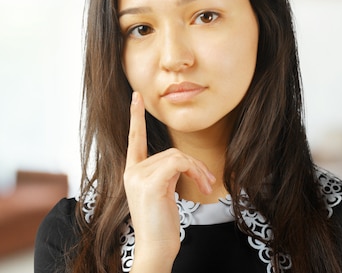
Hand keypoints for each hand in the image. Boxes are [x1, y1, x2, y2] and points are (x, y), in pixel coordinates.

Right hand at [123, 92, 215, 271]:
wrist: (156, 247)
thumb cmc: (162, 224)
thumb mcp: (163, 193)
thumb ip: (166, 174)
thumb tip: (182, 163)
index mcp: (133, 172)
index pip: (134, 140)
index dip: (136, 117)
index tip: (136, 96)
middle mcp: (132, 172)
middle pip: (171, 151)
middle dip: (195, 166)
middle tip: (207, 183)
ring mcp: (138, 176)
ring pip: (178, 156)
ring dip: (198, 171)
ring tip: (205, 188)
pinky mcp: (150, 182)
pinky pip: (179, 163)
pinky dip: (195, 172)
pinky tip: (200, 188)